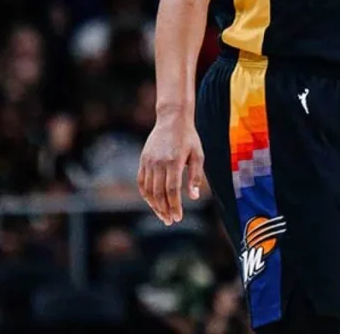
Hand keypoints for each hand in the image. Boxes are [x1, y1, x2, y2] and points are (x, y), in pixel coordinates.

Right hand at [137, 110, 203, 225]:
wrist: (172, 118)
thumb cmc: (189, 138)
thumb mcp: (198, 155)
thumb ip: (196, 176)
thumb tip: (194, 197)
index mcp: (174, 161)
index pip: (172, 190)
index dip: (174, 206)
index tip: (178, 218)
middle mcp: (159, 162)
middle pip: (159, 193)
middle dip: (164, 210)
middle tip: (170, 221)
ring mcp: (149, 161)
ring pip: (148, 190)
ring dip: (154, 205)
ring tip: (163, 215)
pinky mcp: (143, 160)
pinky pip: (141, 182)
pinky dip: (146, 195)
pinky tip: (153, 203)